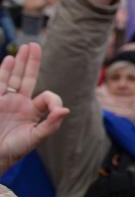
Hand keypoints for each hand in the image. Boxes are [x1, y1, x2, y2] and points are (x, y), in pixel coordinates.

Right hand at [0, 44, 69, 173]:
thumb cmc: (14, 150)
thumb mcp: (35, 138)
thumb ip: (51, 124)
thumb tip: (65, 110)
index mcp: (33, 112)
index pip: (47, 96)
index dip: (54, 100)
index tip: (56, 110)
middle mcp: (20, 103)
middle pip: (28, 78)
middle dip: (32, 62)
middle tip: (35, 45)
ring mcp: (6, 101)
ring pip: (14, 77)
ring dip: (20, 62)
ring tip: (26, 46)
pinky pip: (0, 83)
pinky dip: (5, 71)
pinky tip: (10, 59)